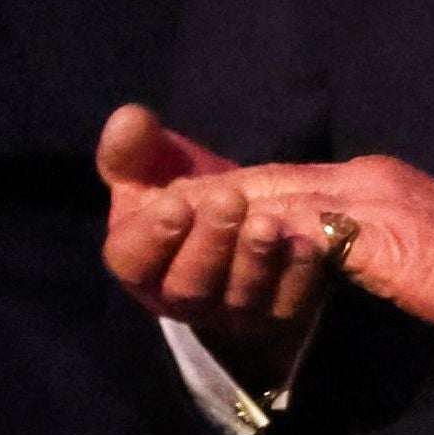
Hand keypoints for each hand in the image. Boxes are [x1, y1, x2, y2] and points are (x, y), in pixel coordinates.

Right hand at [98, 105, 328, 380]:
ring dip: (253, 260)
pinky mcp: (278, 315)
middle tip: (230, 200)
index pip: (133, 262)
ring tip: (268, 221)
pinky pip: (287, 304)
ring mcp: (232, 312)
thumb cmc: (190, 194)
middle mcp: (182, 297)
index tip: (175, 203)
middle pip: (187, 288)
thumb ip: (134, 148)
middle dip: (209, 243)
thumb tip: (127, 119)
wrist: (245, 223)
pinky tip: (306, 242)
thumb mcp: (156, 167)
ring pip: (238, 300)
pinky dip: (297, 275)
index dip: (151, 237)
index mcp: (143, 262)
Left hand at [106, 119, 433, 352]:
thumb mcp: (411, 257)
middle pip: (264, 180)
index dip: (220, 190)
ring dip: (215, 211)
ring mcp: (373, 201)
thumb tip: (305, 255)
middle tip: (136, 203)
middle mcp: (365, 181)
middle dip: (198, 192)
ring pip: (273, 194)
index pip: (280, 183)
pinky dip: (258, 234)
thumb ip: (358, 246)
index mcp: (372, 187)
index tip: (165, 198)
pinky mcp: (383, 230)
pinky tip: (223, 245)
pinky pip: (305, 227)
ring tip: (158, 220)